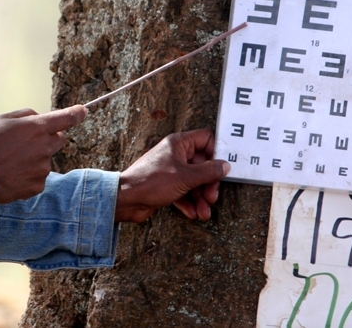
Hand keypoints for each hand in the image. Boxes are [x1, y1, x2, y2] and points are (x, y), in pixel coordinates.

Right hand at [0, 105, 86, 204]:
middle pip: (58, 139)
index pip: (66, 118)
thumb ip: (26, 115)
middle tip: (25, 141)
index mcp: (36, 128)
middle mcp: (44, 148)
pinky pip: (38, 176)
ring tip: (10, 161)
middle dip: (47, 137)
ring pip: (45, 159)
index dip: (76, 114)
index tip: (82, 111)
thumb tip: (39, 118)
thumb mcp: (1, 119)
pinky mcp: (37, 186)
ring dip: (34, 158)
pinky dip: (28, 174)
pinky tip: (11, 174)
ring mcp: (42, 169)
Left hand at [114, 129, 229, 223]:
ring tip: (204, 212)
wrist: (126, 199)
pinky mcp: (167, 185)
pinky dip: (189, 202)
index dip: (218, 152)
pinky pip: (184, 191)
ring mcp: (171, 170)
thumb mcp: (185, 177)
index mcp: (179, 143)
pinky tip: (192, 213)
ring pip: (194, 181)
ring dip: (201, 197)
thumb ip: (208, 171)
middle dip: (209, 183)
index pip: (206, 139)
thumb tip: (225, 166)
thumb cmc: (151, 182)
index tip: (225, 168)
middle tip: (212, 197)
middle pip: (203, 165)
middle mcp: (176, 154)